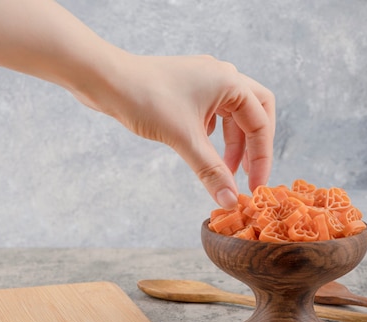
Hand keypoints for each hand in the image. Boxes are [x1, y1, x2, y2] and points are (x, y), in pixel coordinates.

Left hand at [72, 54, 275, 208]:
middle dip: (254, 145)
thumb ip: (211, 171)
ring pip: (233, 114)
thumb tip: (230, 200)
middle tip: (248, 173)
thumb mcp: (184, 139)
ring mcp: (203, 80)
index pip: (260, 124)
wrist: (105, 80)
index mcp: (229, 82)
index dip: (261, 158)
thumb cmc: (145, 98)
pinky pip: (213, 112)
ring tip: (226, 170)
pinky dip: (215, 133)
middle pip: (255, 113)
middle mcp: (221, 76)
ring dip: (233, 142)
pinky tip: (204, 149)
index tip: (254, 186)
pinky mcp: (187, 88)